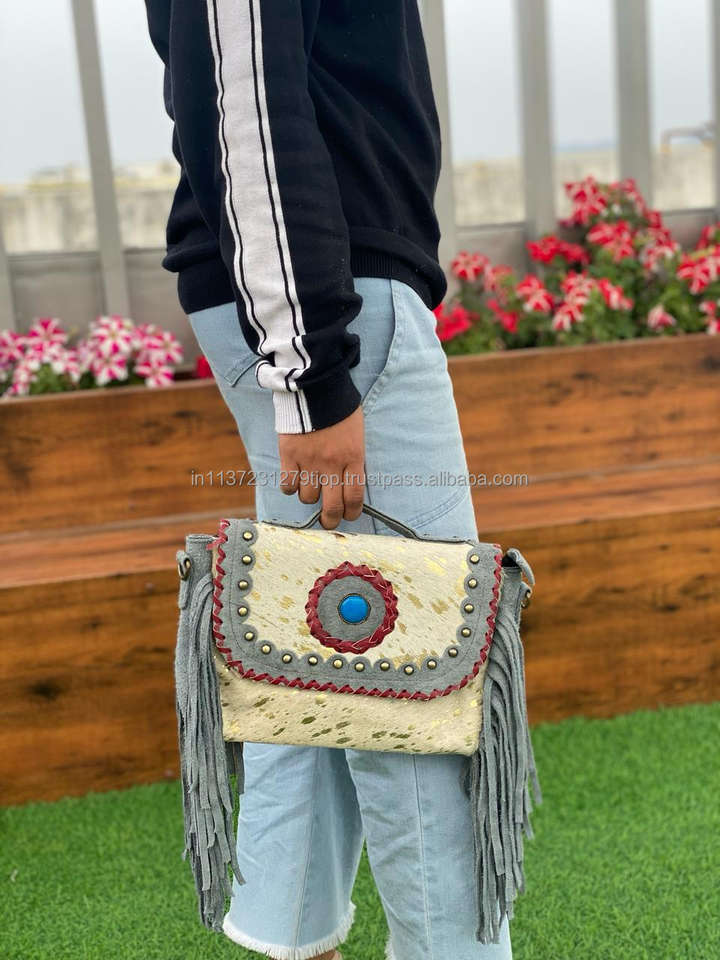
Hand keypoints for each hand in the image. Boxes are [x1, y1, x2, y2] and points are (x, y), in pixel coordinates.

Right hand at [278, 405, 365, 529]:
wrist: (316, 387)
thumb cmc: (340, 408)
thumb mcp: (357, 434)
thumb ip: (354, 459)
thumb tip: (349, 483)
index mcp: (353, 458)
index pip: (354, 497)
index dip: (351, 513)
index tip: (349, 516)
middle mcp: (332, 464)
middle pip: (331, 506)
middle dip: (331, 520)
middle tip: (329, 521)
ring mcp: (309, 461)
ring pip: (308, 497)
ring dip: (310, 497)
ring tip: (311, 489)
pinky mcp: (289, 455)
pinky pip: (288, 484)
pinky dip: (290, 487)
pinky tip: (294, 481)